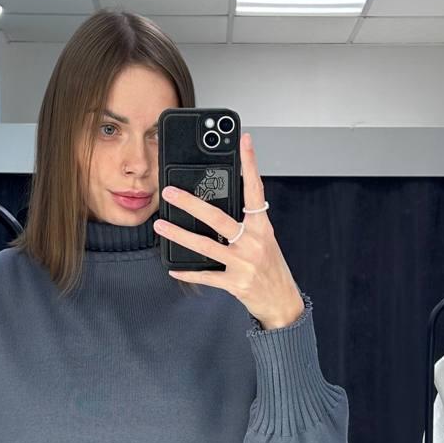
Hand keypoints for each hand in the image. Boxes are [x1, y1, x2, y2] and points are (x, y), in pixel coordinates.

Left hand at [153, 133, 305, 329]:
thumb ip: (246, 222)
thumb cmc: (270, 267)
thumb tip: (220, 204)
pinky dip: (188, 272)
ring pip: (205, 246)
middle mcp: (253, 242)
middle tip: (169, 192)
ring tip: (160, 225)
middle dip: (191, 203)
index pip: (255, 189)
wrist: (282, 301)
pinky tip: (172, 268)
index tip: (244, 141)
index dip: (250, 164)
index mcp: (262, 227)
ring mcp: (243, 263)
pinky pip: (206, 276)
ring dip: (179, 234)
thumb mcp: (264, 239)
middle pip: (217, 218)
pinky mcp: (234, 283)